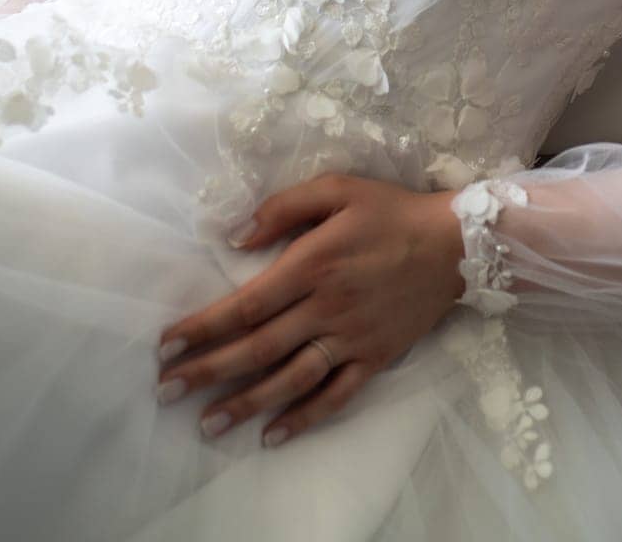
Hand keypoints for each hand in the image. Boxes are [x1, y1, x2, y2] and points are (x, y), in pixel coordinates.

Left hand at [155, 172, 464, 447]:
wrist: (454, 243)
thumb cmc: (390, 210)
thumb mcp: (337, 188)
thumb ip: (283, 207)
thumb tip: (235, 236)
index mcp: (313, 263)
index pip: (246, 304)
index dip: (203, 327)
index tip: (167, 343)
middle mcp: (327, 307)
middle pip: (257, 347)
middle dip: (207, 371)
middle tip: (167, 390)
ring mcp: (352, 338)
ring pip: (290, 379)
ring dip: (245, 403)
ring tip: (207, 423)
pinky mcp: (375, 358)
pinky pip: (335, 396)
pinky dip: (304, 418)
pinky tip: (273, 433)